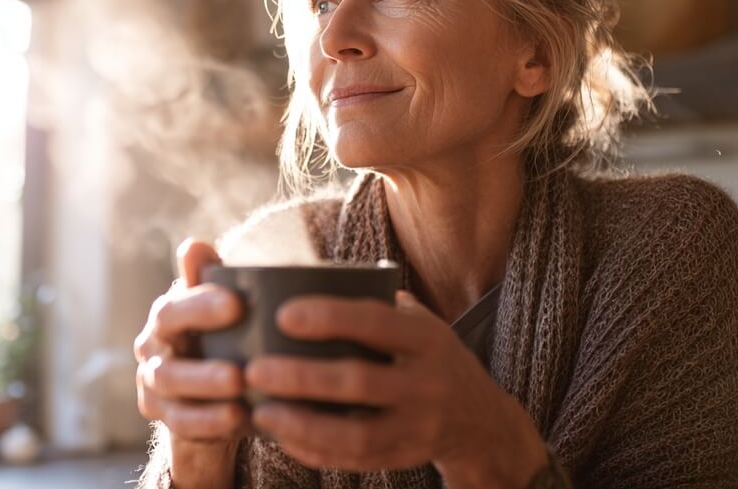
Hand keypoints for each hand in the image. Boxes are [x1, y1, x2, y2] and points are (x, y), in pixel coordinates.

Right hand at [133, 239, 246, 488]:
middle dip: (202, 361)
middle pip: (167, 357)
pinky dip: (208, 420)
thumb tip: (194, 245)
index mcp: (167, 317)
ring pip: (170, 387)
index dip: (200, 307)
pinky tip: (238, 417)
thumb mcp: (224, 309)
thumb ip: (209, 279)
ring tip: (240, 391)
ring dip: (204, 389)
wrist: (217, 390)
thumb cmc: (225, 336)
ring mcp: (153, 385)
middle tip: (240, 369)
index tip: (238, 304)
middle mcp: (152, 348)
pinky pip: (180, 422)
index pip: (173, 310)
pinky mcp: (162, 417)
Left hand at [244, 291, 546, 487]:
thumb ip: (375, 305)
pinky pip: (355, 460)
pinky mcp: (405, 458)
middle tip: (255, 368)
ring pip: (356, 434)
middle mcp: (428, 384)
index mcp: (428, 339)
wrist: (481, 419)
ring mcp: (418, 428)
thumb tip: (304, 277)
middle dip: (302, 377)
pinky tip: (283, 435)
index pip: (377, 324)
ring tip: (262, 410)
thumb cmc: (429, 356)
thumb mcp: (419, 324)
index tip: (284, 315)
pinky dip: (316, 450)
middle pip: (360, 382)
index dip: (331, 317)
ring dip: (303, 423)